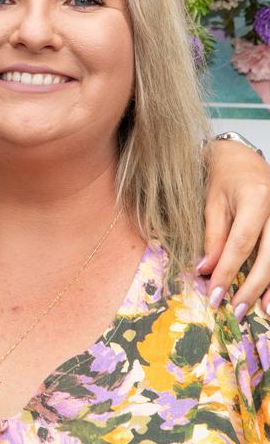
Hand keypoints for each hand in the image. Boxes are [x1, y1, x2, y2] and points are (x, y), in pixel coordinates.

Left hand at [200, 138, 269, 315]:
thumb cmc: (224, 178)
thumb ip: (212, 237)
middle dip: (253, 286)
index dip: (228, 271)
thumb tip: (205, 270)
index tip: (214, 294)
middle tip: (237, 310)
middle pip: (269, 256)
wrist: (244, 159)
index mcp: (256, 199)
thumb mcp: (211, 203)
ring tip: (263, 310)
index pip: (241, 243)